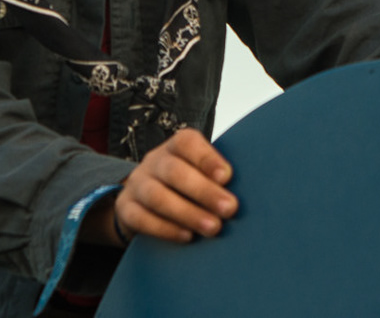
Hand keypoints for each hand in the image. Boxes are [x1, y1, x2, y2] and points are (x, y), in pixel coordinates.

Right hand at [95, 128, 238, 245]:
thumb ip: (218, 177)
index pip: (187, 143)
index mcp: (175, 146)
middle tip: (229, 209)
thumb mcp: (199, 173)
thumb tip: (253, 190)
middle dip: (204, 191)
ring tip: (213, 228)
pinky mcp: (125, 209)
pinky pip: (141, 218)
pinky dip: (165, 228)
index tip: (228, 177)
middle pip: (174, 171)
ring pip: (157, 196)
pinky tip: (187, 236)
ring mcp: (137, 184)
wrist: (143, 202)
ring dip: (187, 213)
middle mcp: (154, 161)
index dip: (207, 158)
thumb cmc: (186, 185)